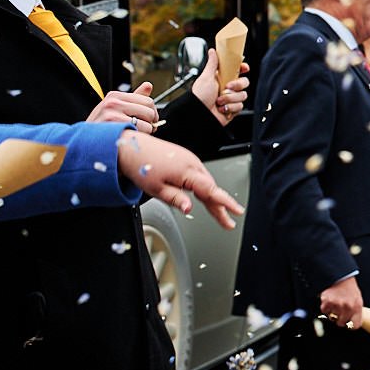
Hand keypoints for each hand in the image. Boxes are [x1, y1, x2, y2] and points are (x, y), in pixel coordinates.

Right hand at [88, 81, 159, 133]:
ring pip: (148, 120)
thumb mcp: (116, 109)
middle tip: (146, 128)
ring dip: (147, 129)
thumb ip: (134, 98)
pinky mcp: (114, 124)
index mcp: (115, 95)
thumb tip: (149, 85)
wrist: (85, 142)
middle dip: (151, 121)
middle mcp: (113, 101)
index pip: (147, 100)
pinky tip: (132, 136)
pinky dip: (142, 135)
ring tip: (137, 132)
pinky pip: (142, 128)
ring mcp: (112, 112)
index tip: (150, 120)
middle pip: (149, 109)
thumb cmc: (102, 126)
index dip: (152, 112)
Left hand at [116, 130, 243, 227]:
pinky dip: (205, 188)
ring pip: (207, 182)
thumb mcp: (156, 189)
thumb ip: (176, 199)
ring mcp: (191, 160)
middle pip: (212, 188)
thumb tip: (189, 209)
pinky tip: (204, 196)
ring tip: (218, 213)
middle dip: (220, 206)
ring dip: (213, 198)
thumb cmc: (142, 166)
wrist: (131, 147)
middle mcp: (193, 163)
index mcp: (187, 171)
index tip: (238, 211)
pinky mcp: (187, 159)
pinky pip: (201, 176)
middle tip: (227, 223)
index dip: (226, 202)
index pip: (211, 190)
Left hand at [190, 49, 250, 126]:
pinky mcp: (233, 109)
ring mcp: (231, 99)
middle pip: (244, 82)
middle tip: (227, 87)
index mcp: (222, 78)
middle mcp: (228, 88)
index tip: (244, 68)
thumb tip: (213, 51)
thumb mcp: (206, 77)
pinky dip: (230, 107)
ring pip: (243, 95)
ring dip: (230, 99)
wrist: (199, 114)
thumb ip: (212, 64)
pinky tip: (221, 108)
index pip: (238, 71)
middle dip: (237, 85)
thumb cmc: (199, 96)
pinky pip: (240, 106)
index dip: (243, 68)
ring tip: (219, 101)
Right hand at [319, 276, 363, 329]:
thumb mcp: (357, 298)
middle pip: (342, 323)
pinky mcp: (327, 303)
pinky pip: (324, 311)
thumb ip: (355, 310)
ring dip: (332, 312)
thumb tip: (352, 321)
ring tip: (335, 303)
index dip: (351, 325)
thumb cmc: (349, 286)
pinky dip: (326, 307)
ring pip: (332, 318)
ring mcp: (337, 305)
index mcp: (357, 307)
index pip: (355, 325)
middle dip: (340, 319)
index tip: (349, 323)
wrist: (339, 276)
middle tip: (340, 312)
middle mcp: (348, 307)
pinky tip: (329, 300)